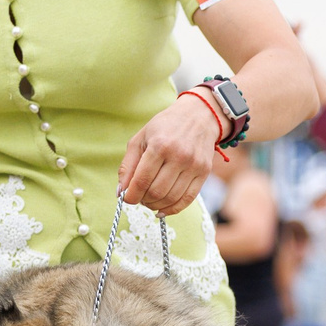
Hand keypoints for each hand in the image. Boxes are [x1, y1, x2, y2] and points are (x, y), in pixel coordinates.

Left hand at [120, 96, 222, 217]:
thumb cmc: (165, 127)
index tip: (126, 198)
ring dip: (156, 205)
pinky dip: (173, 209)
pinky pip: (188, 199)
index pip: (142, 180)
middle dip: (143, 200)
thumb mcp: (141, 138)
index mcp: (159, 145)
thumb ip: (128, 165)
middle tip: (139, 197)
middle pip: (156, 192)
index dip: (131, 195)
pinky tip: (162, 209)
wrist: (199, 116)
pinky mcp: (204, 172)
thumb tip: (120, 191)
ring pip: (171, 198)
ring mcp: (193, 165)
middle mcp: (178, 156)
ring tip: (149, 201)